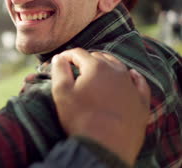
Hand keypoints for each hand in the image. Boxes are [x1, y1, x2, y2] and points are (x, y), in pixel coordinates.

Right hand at [51, 48, 150, 165]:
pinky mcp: (141, 102)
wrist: (105, 147)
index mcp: (96, 67)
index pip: (78, 53)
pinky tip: (131, 75)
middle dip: (86, 60)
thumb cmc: (80, 118)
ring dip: (106, 66)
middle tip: (75, 69)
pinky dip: (133, 77)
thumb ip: (59, 71)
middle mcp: (117, 71)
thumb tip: (59, 58)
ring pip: (119, 67)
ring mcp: (131, 86)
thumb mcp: (62, 92)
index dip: (67, 56)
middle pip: (99, 57)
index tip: (60, 61)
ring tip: (96, 73)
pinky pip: (139, 83)